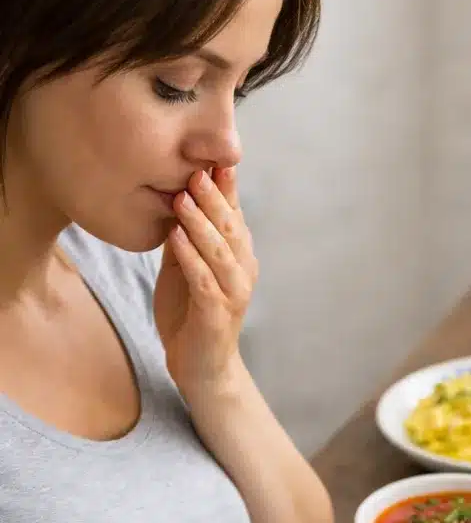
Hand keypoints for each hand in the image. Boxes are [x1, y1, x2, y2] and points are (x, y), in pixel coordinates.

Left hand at [153, 167, 257, 399]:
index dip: (227, 187)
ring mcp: (234, 293)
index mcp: (238, 257)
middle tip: (195, 171)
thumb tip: (176, 193)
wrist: (201, 366)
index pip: (234, 215)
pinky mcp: (217, 314)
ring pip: (221, 252)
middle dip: (215, 199)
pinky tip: (175, 238)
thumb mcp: (187, 266)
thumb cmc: (192, 314)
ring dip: (201, 225)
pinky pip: (204, 280)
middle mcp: (243, 272)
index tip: (213, 156)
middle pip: (232, 228)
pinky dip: (190, 258)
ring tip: (183, 200)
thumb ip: (186, 235)